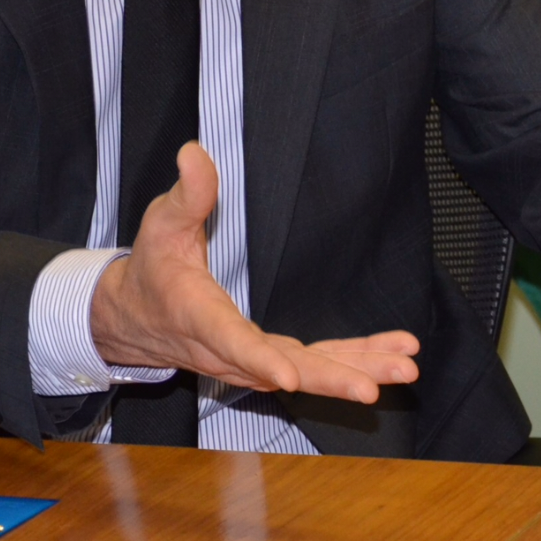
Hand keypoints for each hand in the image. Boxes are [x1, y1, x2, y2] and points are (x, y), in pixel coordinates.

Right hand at [91, 142, 419, 402]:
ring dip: (358, 372)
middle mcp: (229, 351)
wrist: (134, 317)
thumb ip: (187, 194)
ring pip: (308, 371)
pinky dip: (355, 362)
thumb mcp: (161, 224)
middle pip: (284, 369)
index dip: (260, 359)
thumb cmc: (151, 266)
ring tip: (406, 369)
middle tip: (376, 387)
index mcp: (200, 317)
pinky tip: (395, 358)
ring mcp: (251, 361)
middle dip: (332, 379)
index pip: (232, 341)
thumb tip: (195, 153)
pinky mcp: (270, 358)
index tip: (289, 377)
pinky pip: (316, 363)